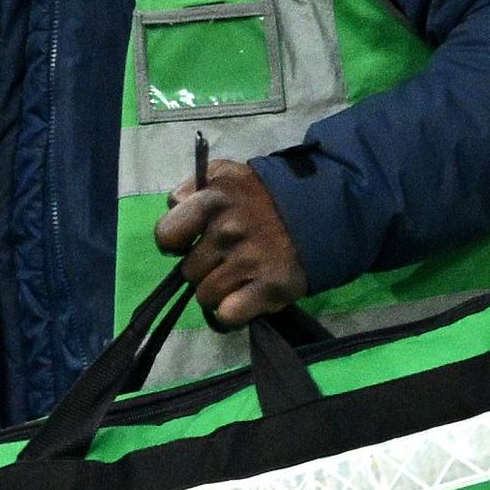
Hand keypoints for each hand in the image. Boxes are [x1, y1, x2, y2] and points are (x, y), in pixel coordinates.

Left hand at [153, 158, 308, 326]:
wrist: (323, 211)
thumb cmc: (265, 195)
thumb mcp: (228, 173)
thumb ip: (194, 184)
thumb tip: (174, 205)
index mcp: (213, 201)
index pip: (166, 235)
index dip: (175, 243)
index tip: (189, 244)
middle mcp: (227, 232)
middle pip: (188, 272)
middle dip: (203, 269)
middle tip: (225, 261)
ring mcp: (248, 262)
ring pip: (205, 297)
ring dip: (217, 292)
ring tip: (238, 278)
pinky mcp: (269, 289)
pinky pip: (228, 315)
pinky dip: (232, 313)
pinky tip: (245, 299)